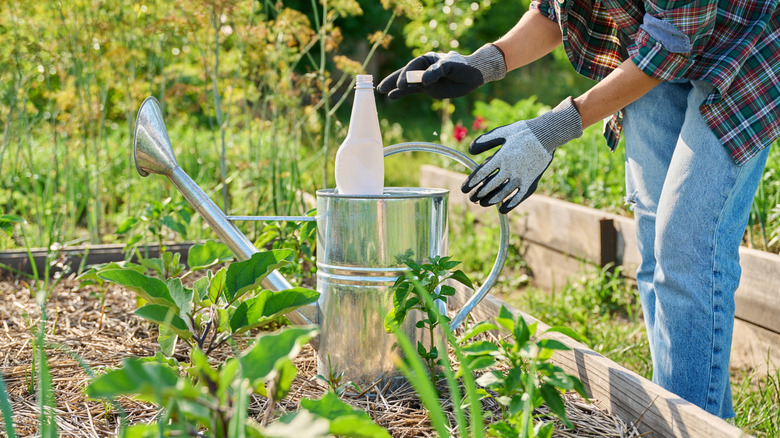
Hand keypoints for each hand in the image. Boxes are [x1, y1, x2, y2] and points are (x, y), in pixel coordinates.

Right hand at [377, 44, 505, 99]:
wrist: (472, 76)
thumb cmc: (462, 66)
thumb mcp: (450, 66)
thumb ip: (436, 72)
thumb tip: (424, 81)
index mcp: (427, 59)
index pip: (413, 66)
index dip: (406, 75)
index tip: (403, 85)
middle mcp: (423, 68)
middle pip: (405, 73)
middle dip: (393, 80)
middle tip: (382, 88)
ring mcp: (424, 79)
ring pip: (406, 83)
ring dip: (395, 87)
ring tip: (382, 91)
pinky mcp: (427, 89)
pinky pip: (412, 91)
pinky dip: (402, 93)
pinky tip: (392, 96)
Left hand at [461, 97, 582, 213]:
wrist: (547, 134)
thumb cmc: (523, 132)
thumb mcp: (502, 132)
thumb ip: (485, 141)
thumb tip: (469, 150)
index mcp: (501, 157)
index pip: (481, 174)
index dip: (470, 183)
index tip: (464, 189)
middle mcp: (510, 169)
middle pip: (489, 186)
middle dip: (478, 194)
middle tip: (472, 199)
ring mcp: (521, 177)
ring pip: (502, 194)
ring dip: (490, 201)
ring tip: (482, 204)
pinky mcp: (531, 182)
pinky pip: (519, 197)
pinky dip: (510, 204)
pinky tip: (502, 209)